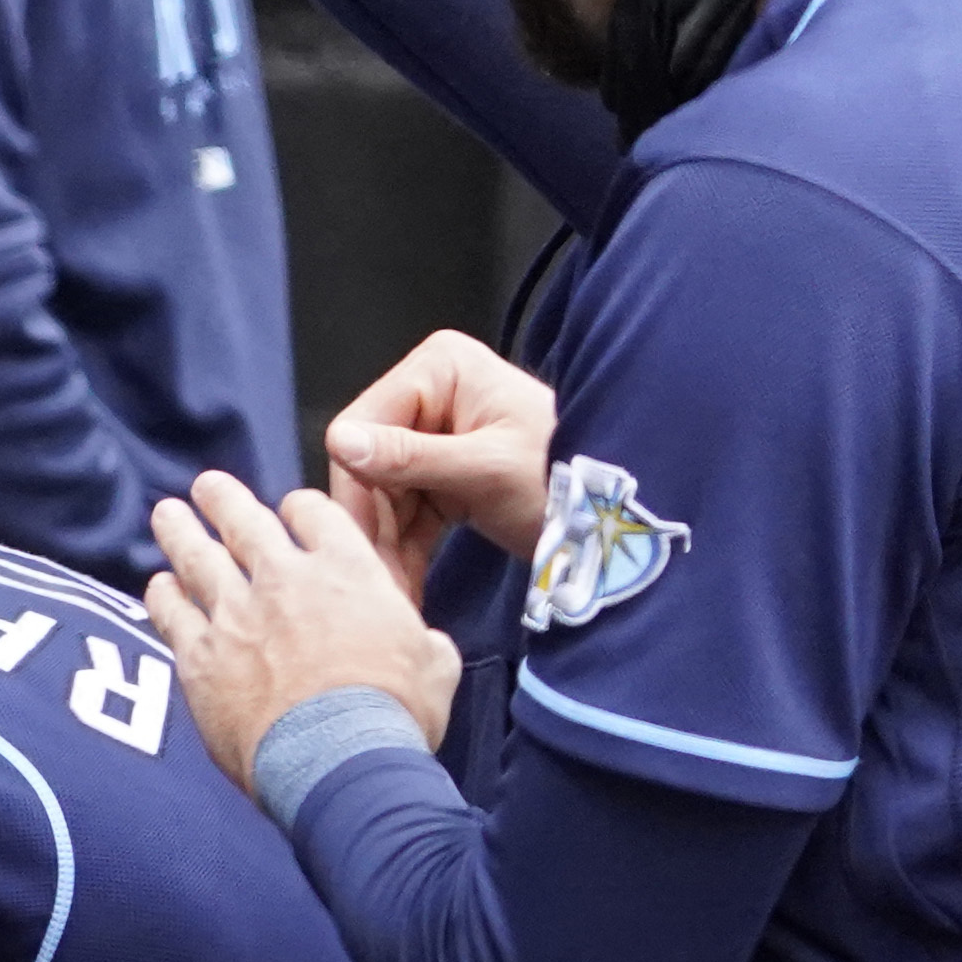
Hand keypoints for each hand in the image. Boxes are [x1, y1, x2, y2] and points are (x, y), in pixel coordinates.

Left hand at [145, 472, 459, 793]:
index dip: (300, 508)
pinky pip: (171, 613)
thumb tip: (425, 645)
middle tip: (207, 486)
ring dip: (180, 530)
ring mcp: (236, 615)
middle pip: (244, 520)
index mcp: (347, 570)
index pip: (314, 513)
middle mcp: (285, 580)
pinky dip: (163, 595)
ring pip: (197, 556)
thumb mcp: (435, 664)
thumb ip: (421, 640)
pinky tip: (159, 586)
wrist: (339, 760)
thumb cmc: (395, 716)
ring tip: (166, 513)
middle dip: (223, 498)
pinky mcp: (201, 656)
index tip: (289, 511)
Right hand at [323, 330, 559, 594]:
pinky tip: (406, 584)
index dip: (358, 483)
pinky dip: (405, 548)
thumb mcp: (486, 470)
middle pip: (369, 462)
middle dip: (373, 522)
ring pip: (382, 494)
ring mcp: (436, 434)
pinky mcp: (444, 474)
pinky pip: (406, 511)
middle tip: (378, 579)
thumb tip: (340, 442)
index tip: (359, 540)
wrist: (620, 517)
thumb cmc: (569, 478)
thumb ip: (410, 457)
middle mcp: (431, 392)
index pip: (364, 422)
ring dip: (386, 544)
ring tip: (396, 592)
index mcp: (439, 368)